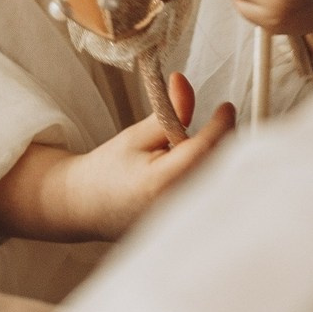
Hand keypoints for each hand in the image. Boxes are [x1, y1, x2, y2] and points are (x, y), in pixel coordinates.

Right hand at [0, 73, 235, 243]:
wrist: (87, 206)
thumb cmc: (110, 168)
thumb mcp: (137, 134)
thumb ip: (167, 112)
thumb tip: (184, 81)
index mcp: (161, 182)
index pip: (204, 150)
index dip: (220, 126)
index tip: (225, 107)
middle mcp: (177, 207)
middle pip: (220, 170)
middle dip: (225, 142)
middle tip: (220, 119)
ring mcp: (183, 223)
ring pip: (219, 184)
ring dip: (220, 159)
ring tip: (207, 142)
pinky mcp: (188, 230)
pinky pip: (212, 198)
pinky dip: (214, 176)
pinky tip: (203, 165)